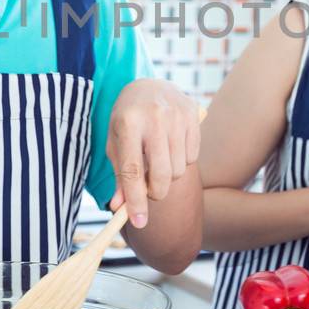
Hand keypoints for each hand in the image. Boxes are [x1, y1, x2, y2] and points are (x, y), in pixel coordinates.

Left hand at [106, 79, 200, 228]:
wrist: (149, 86)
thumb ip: (119, 175)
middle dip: (155, 193)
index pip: (132, 170)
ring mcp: (176, 114)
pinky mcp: (193, 113)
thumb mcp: (115, 143)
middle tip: (149, 190)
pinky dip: (181, 161)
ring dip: (168, 175)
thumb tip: (119, 208)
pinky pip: (192, 157)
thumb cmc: (127, 120)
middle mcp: (154, 117)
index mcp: (128, 123)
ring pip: (178, 170)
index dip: (135, 200)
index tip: (138, 222)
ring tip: (157, 161)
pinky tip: (171, 146)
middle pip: (161, 175)